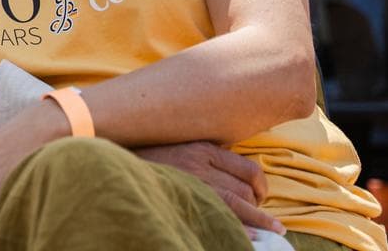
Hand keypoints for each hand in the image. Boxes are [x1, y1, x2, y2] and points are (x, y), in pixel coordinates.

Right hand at [135, 141, 283, 233]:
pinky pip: (221, 217)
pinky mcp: (183, 196)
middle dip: (258, 205)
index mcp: (203, 149)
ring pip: (238, 203)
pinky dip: (241, 229)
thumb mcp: (178, 148)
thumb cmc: (149, 160)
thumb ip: (203, 157)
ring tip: (269, 232)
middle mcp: (200, 164)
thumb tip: (233, 176)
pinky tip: (252, 239)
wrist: (117, 169)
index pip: (248, 169)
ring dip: (256, 219)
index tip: (262, 197)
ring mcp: (192, 183)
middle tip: (262, 218)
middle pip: (245, 188)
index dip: (262, 186)